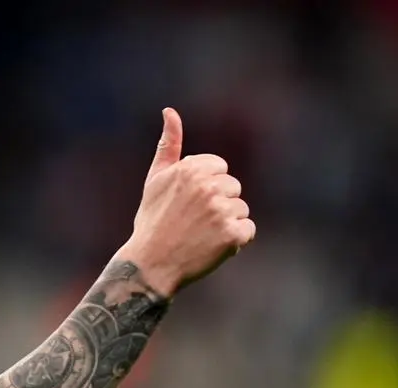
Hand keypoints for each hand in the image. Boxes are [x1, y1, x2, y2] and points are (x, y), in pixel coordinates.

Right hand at [118, 108, 254, 296]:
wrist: (150, 265)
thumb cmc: (152, 222)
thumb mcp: (155, 180)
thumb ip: (168, 145)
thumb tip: (170, 111)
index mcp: (191, 169)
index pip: (220, 169)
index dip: (205, 188)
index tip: (186, 205)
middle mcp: (208, 186)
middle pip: (233, 189)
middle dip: (218, 205)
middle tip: (191, 223)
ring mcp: (221, 211)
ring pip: (241, 210)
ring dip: (226, 224)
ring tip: (200, 236)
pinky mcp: (232, 234)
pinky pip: (248, 231)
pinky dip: (234, 242)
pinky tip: (210, 247)